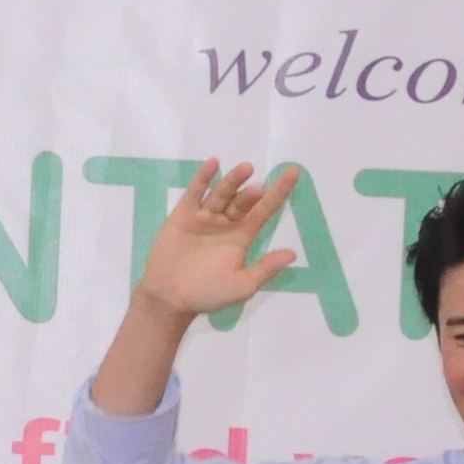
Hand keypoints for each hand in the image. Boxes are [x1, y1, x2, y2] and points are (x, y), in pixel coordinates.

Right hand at [133, 160, 301, 319]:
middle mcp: (226, 223)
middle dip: (252, 194)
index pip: (263, 211)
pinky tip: (214, 164)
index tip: (293, 173)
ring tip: (246, 169)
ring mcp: (204, 217)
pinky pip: (195, 193)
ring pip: (222, 194)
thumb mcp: (242, 286)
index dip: (278, 193)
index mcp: (242, 238)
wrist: (170, 299)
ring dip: (233, 181)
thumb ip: (265, 269)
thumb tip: (293, 254)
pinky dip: (203, 178)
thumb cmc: (208, 295)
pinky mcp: (183, 215)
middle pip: (243, 201)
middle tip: (260, 187)